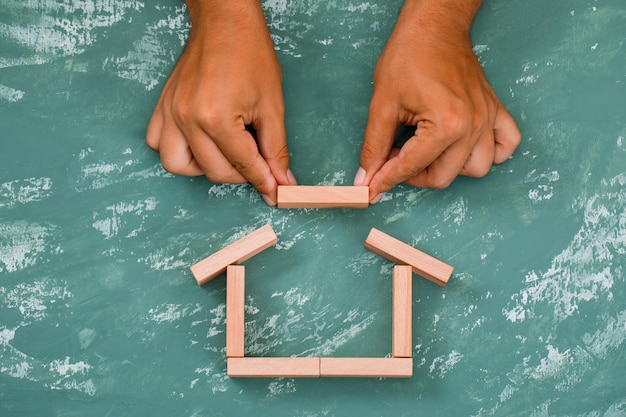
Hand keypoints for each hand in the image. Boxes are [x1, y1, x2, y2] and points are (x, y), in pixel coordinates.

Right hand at [146, 0, 295, 205]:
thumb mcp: (272, 105)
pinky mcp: (162, 106)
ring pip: (178, 166)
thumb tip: (282, 181)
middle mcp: (188, 119)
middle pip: (214, 172)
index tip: (275, 193)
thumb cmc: (250, 55)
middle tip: (257, 162)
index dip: (264, 182)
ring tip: (225, 151)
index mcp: (217, 119)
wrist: (225, 22)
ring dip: (204, 167)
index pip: (244, 165)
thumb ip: (276, 149)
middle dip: (241, 174)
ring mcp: (170, 113)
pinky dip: (177, 150)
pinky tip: (199, 141)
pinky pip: (157, 143)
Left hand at [354, 0, 520, 202]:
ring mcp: (488, 119)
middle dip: (412, 176)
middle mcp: (472, 126)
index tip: (370, 189)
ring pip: (476, 169)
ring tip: (424, 153)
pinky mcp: (495, 111)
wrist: (434, 27)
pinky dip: (491, 154)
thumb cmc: (409, 56)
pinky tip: (465, 148)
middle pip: (443, 177)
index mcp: (446, 124)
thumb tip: (366, 178)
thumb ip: (374, 146)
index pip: (411, 167)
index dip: (385, 181)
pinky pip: (508, 145)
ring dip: (447, 170)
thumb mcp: (382, 104)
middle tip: (392, 160)